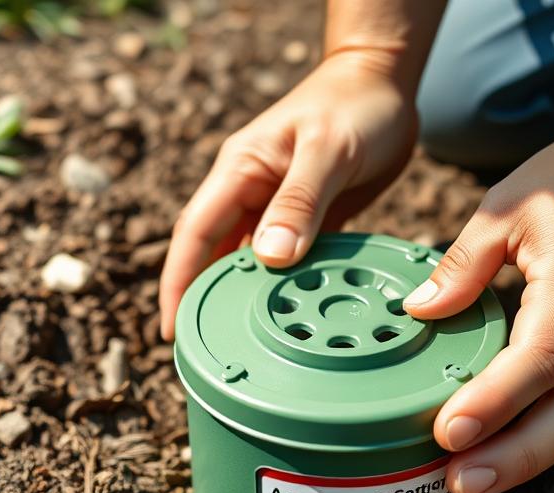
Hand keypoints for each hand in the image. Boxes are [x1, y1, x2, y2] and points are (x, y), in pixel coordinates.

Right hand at [159, 52, 417, 339]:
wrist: (382, 82)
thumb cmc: (355, 105)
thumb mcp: (328, 150)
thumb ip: (299, 201)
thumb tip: (269, 258)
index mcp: (241, 171)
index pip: (195, 233)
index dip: (178, 282)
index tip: (171, 330)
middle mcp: (250, 191)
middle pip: (212, 253)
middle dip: (202, 299)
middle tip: (201, 350)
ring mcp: (275, 207)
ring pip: (247, 261)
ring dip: (240, 297)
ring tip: (238, 345)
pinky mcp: (305, 219)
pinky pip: (286, 260)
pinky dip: (281, 288)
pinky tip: (286, 317)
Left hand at [404, 115, 553, 492]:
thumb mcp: (504, 208)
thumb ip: (461, 265)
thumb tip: (418, 311)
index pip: (533, 362)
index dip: (491, 406)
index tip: (445, 437)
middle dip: (515, 458)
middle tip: (461, 484)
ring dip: (541, 454)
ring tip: (485, 478)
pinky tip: (538, 447)